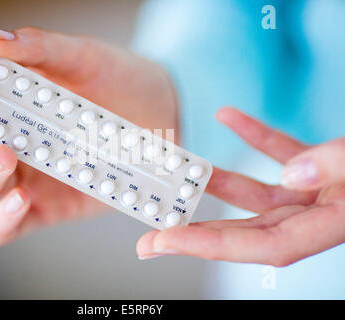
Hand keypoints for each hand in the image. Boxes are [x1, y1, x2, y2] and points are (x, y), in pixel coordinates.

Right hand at [0, 27, 177, 245]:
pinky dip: (5, 218)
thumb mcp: (80, 56)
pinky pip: (10, 225)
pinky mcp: (49, 206)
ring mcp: (27, 176)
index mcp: (6, 100)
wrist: (162, 114)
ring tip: (8, 157)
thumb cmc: (117, 79)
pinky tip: (20, 199)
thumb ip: (37, 47)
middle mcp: (8, 140)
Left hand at [137, 107, 344, 265]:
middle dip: (195, 232)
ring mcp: (318, 191)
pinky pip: (281, 151)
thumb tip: (291, 172)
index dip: (206, 246)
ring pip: (257, 191)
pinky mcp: (321, 166)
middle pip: (244, 229)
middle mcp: (317, 214)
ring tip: (184, 170)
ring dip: (218, 179)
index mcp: (331, 224)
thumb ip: (337, 166)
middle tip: (151, 234)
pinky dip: (256, 134)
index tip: (162, 242)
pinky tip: (228, 115)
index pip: (256, 244)